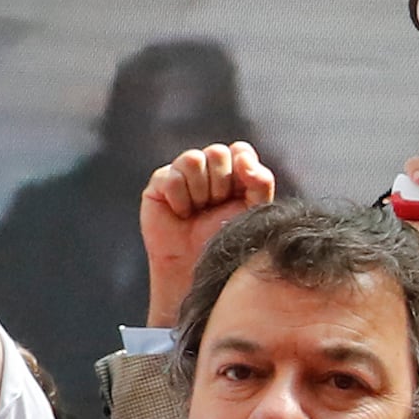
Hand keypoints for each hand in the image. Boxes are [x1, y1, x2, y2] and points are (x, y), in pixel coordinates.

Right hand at [137, 144, 279, 329]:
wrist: (197, 269)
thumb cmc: (227, 241)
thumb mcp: (254, 210)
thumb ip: (259, 181)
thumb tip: (243, 159)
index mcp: (234, 172)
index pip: (240, 150)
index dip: (242, 167)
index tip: (241, 192)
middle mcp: (208, 169)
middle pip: (217, 153)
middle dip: (221, 184)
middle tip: (215, 208)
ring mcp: (182, 174)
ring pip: (193, 159)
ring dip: (201, 192)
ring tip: (199, 212)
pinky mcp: (159, 184)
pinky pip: (172, 177)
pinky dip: (180, 200)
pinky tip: (181, 215)